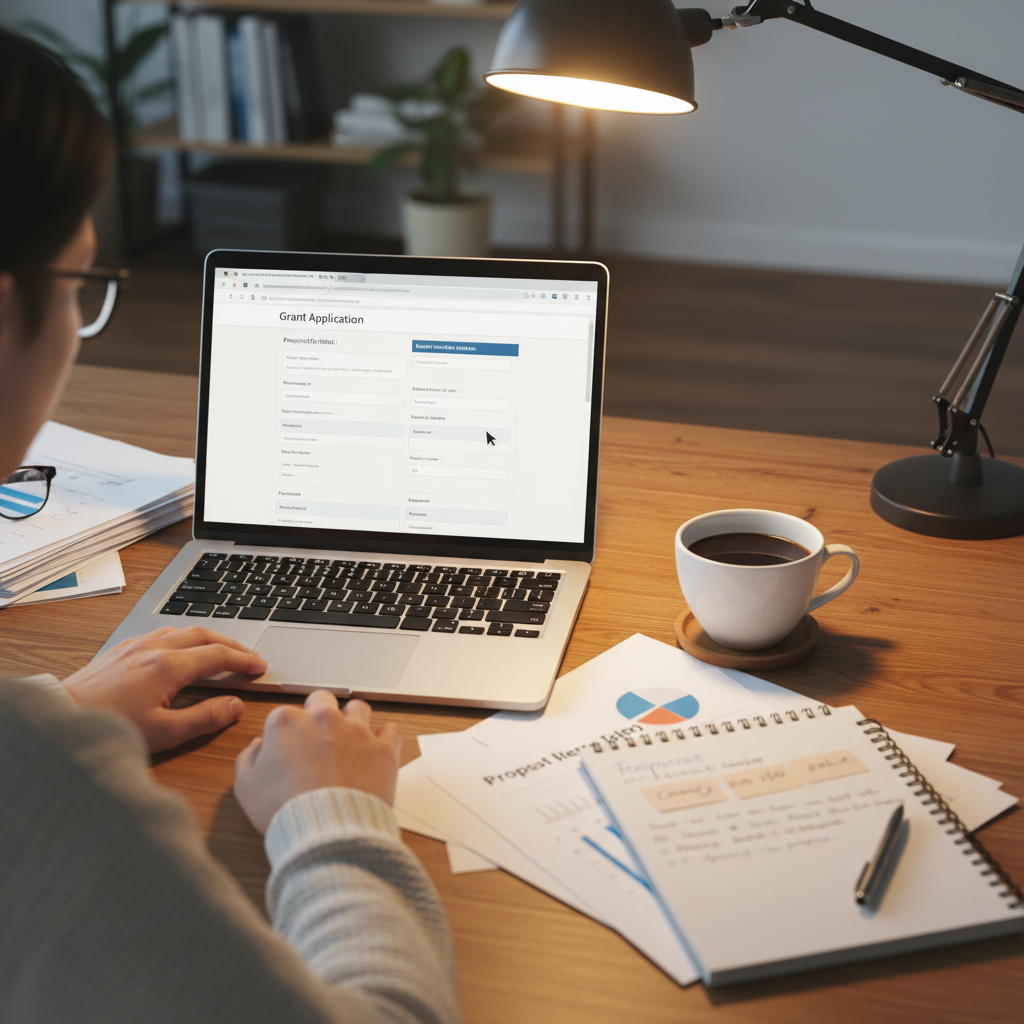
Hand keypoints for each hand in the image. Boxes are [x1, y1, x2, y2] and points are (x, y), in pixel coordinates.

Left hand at [63, 626, 265, 752]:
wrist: (62, 718)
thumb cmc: (110, 727)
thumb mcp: (166, 732)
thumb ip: (206, 718)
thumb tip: (235, 706)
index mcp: (170, 666)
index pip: (219, 656)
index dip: (244, 661)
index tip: (260, 667)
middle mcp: (155, 648)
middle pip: (204, 635)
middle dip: (232, 644)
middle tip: (248, 656)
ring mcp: (136, 646)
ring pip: (182, 630)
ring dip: (207, 637)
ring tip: (220, 649)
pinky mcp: (120, 651)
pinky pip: (160, 633)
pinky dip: (182, 637)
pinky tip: (179, 648)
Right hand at [234, 692, 401, 834]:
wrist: (325, 833)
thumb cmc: (285, 810)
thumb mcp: (246, 787)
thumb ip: (248, 758)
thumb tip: (257, 746)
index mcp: (287, 722)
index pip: (286, 714)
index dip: (287, 732)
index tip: (290, 748)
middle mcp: (323, 718)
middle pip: (322, 700)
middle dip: (320, 714)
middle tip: (319, 737)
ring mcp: (356, 731)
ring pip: (358, 709)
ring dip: (353, 720)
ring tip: (349, 740)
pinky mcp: (382, 748)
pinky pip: (390, 730)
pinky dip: (384, 737)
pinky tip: (377, 748)